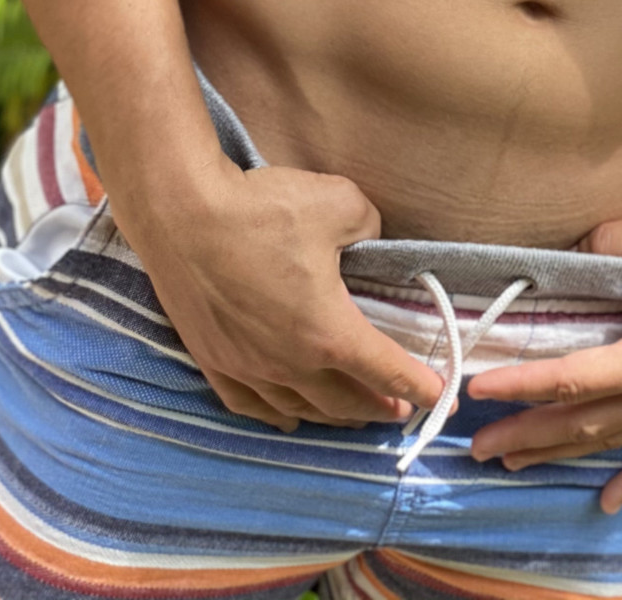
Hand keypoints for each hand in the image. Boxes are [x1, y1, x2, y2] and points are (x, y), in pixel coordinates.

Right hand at [122, 156, 446, 433]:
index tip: (439, 397)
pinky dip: (278, 417)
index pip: (385, 369)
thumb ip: (369, 226)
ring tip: (353, 413)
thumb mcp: (340, 203)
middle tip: (398, 409)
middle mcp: (289, 364)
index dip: (417, 386)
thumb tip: (369, 239)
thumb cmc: (261, 210)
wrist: (182, 215)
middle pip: (344, 401)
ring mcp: (247, 368)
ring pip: (300, 409)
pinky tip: (287, 419)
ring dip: (333, 415)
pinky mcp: (213, 361)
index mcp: (328, 332)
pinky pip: (252, 406)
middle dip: (377, 406)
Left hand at [466, 212, 621, 511]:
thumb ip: (613, 240)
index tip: (481, 388)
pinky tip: (610, 500)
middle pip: (587, 421)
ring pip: (616, 439)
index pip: (575, 377)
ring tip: (515, 461)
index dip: (524, 384)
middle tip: (477, 445)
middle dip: (529, 433)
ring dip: (563, 452)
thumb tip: (569, 250)